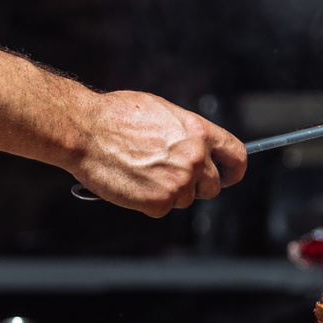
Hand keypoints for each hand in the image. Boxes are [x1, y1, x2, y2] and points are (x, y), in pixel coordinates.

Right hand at [69, 92, 246, 216]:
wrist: (86, 131)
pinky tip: (133, 183)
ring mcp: (178, 182)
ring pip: (185, 199)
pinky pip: (162, 209)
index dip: (232, 170)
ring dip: (169, 192)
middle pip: (212, 187)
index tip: (225, 175)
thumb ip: (187, 133)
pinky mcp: (159, 203)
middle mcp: (195, 158)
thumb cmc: (116, 116)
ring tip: (143, 172)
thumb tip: (199, 146)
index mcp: (199, 132)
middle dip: (195, 186)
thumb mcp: (163, 112)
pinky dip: (148, 202)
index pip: (237, 157)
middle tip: (170, 176)